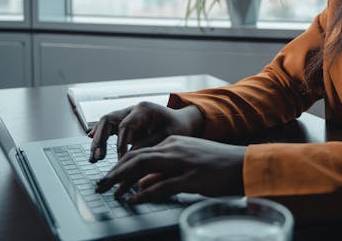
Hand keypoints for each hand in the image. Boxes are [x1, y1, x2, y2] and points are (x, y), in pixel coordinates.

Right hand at [88, 102, 203, 161]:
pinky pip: (109, 127)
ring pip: (105, 123)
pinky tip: (92, 143)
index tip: (120, 160)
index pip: (126, 125)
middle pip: (109, 120)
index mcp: (143, 109)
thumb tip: (130, 156)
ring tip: (94, 158)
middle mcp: (132, 110)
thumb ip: (149, 144)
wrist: (182, 121)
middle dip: (101, 140)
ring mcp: (127, 115)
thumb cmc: (177, 127)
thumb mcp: (168, 136)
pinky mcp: (125, 124)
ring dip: (98, 140)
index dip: (120, 144)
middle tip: (97, 158)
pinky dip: (100, 135)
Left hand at [94, 135, 246, 201]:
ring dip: (123, 180)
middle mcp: (174, 148)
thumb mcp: (186, 164)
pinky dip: (145, 192)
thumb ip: (163, 172)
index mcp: (173, 143)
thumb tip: (140, 184)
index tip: (107, 178)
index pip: (139, 152)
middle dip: (114, 172)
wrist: (242, 163)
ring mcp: (182, 162)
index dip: (120, 166)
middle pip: (136, 157)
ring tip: (109, 191)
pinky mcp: (191, 177)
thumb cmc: (216, 166)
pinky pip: (162, 185)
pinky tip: (134, 199)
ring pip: (144, 167)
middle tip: (99, 186)